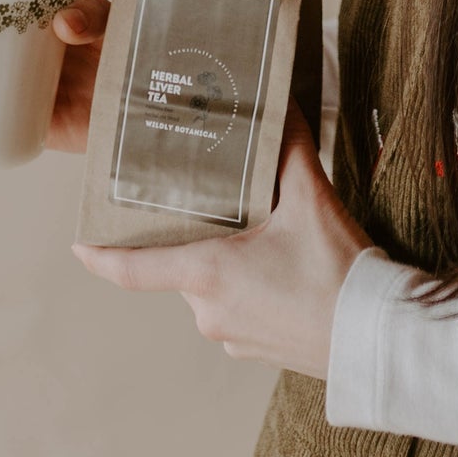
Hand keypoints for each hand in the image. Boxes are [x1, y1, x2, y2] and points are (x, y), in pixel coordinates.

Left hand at [69, 90, 378, 379]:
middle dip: (193, 235)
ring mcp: (231, 335)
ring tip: (262, 232)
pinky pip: (236, 308)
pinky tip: (282, 267)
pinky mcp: (256, 349)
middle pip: (182, 265)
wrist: (379, 337)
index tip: (79, 243)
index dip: (101, 256)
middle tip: (213, 202)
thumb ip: (289, 150)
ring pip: (211, 287)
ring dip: (225, 261)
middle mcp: (208, 310)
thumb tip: (280, 106)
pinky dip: (247, 286)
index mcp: (208, 273)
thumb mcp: (312, 200)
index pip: (134, 269)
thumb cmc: (338, 272)